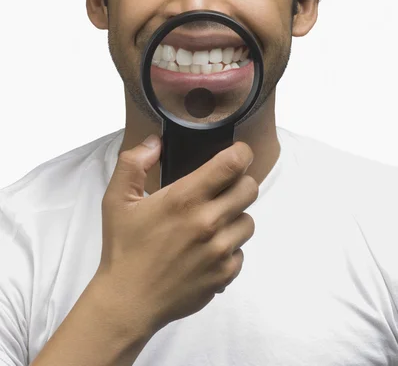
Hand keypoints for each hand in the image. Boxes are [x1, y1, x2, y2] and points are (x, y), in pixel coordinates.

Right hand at [95, 135, 257, 336]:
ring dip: (234, 217)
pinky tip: (207, 250)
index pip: (233, 164)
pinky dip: (230, 248)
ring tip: (210, 222)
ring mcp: (220, 251)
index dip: (241, 153)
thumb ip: (134, 162)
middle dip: (239, 183)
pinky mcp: (225, 274)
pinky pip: (242, 251)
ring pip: (249, 221)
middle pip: (250, 188)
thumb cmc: (123, 247)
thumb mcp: (117, 199)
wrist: (128, 301)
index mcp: (185, 198)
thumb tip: (156, 141)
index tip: (236, 153)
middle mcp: (209, 222)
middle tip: (220, 189)